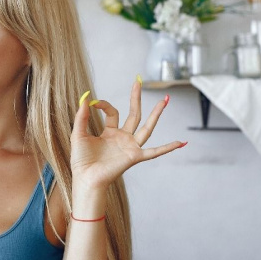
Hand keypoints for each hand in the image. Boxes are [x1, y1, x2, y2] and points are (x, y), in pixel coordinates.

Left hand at [70, 79, 185, 190]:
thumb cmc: (81, 161)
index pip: (112, 112)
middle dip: (136, 97)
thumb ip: (82, 116)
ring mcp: (130, 147)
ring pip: (147, 127)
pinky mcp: (134, 156)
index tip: (92, 103)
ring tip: (165, 99)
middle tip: (139, 81)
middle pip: (134, 114)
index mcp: (110, 133)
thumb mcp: (79, 134)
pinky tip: (181, 142)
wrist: (86, 178)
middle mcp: (122, 138)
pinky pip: (155, 152)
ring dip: (156, 114)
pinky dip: (168, 148)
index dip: (103, 105)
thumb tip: (84, 97)